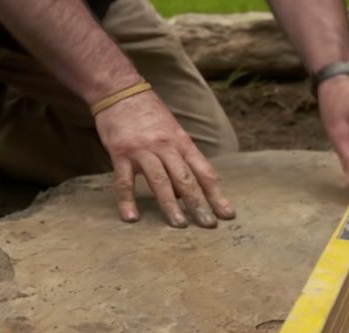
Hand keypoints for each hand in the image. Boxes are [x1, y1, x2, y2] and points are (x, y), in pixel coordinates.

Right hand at [94, 90, 234, 227]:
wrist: (120, 91)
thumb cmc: (149, 115)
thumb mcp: (173, 131)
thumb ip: (182, 158)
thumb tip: (190, 189)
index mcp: (182, 143)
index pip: (204, 172)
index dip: (217, 194)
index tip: (228, 214)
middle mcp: (166, 147)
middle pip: (186, 179)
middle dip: (199, 204)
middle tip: (209, 225)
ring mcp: (143, 150)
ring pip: (160, 181)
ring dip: (170, 205)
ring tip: (179, 225)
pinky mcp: (121, 153)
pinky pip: (124, 181)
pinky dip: (127, 200)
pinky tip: (131, 218)